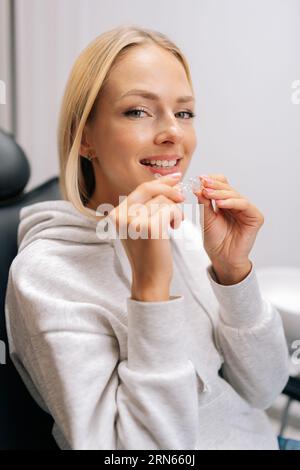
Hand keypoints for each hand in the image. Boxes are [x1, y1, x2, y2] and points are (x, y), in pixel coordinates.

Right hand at [108, 173, 184, 298]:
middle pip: (149, 190)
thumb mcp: (139, 227)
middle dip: (169, 190)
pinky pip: (170, 209)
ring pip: (162, 200)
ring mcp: (134, 221)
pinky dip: (177, 216)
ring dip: (175, 209)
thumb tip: (164, 183)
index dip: (159, 182)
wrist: (150, 278)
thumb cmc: (148, 254)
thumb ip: (144, 207)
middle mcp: (121, 216)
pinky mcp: (150, 227)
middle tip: (182, 196)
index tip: (174, 178)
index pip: (139, 189)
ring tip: (175, 223)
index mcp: (116, 215)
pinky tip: (175, 227)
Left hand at [193, 174, 263, 283]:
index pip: (222, 184)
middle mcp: (238, 204)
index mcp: (226, 202)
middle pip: (228, 188)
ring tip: (208, 193)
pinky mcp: (255, 217)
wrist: (222, 259)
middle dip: (214, 185)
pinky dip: (232, 202)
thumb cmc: (215, 241)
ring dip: (221, 193)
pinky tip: (220, 203)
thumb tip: (198, 187)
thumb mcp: (206, 219)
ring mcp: (247, 210)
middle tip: (203, 183)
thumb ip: (204, 203)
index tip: (199, 179)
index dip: (212, 181)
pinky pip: (244, 205)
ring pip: (235, 195)